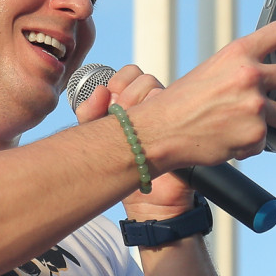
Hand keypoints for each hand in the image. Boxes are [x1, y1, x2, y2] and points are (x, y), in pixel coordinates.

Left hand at [73, 65, 197, 219]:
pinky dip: (161, 121)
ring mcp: (174, 117)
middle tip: (123, 118)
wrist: (148, 201)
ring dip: (142, 106)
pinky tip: (149, 138)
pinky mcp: (185, 131)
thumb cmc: (124, 170)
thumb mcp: (97, 140)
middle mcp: (157, 106)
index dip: (120, 82)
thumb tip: (99, 92)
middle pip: (145, 79)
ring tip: (135, 131)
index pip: (131, 74)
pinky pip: (177, 112)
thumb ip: (89, 115)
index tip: (110, 101)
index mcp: (137, 102)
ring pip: (158, 91)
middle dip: (128, 95)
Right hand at [129, 20, 275, 175]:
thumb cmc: (182, 102)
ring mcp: (255, 106)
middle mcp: (251, 75)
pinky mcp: (255, 135)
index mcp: (239, 53)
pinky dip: (255, 144)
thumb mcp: (212, 71)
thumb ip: (242, 68)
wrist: (160, 131)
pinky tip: (238, 141)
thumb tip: (272, 77)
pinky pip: (267, 140)